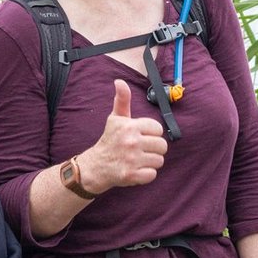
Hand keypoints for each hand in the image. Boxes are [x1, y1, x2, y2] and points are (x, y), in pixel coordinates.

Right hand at [77, 79, 167, 193]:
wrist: (95, 166)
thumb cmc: (109, 140)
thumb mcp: (115, 119)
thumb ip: (122, 100)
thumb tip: (120, 81)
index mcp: (130, 126)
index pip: (158, 129)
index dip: (151, 134)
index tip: (141, 137)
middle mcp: (131, 142)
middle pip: (162, 145)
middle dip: (154, 149)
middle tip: (141, 150)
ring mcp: (132, 160)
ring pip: (159, 160)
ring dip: (151, 162)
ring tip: (138, 160)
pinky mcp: (132, 175)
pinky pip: (152, 175)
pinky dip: (146, 174)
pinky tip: (136, 170)